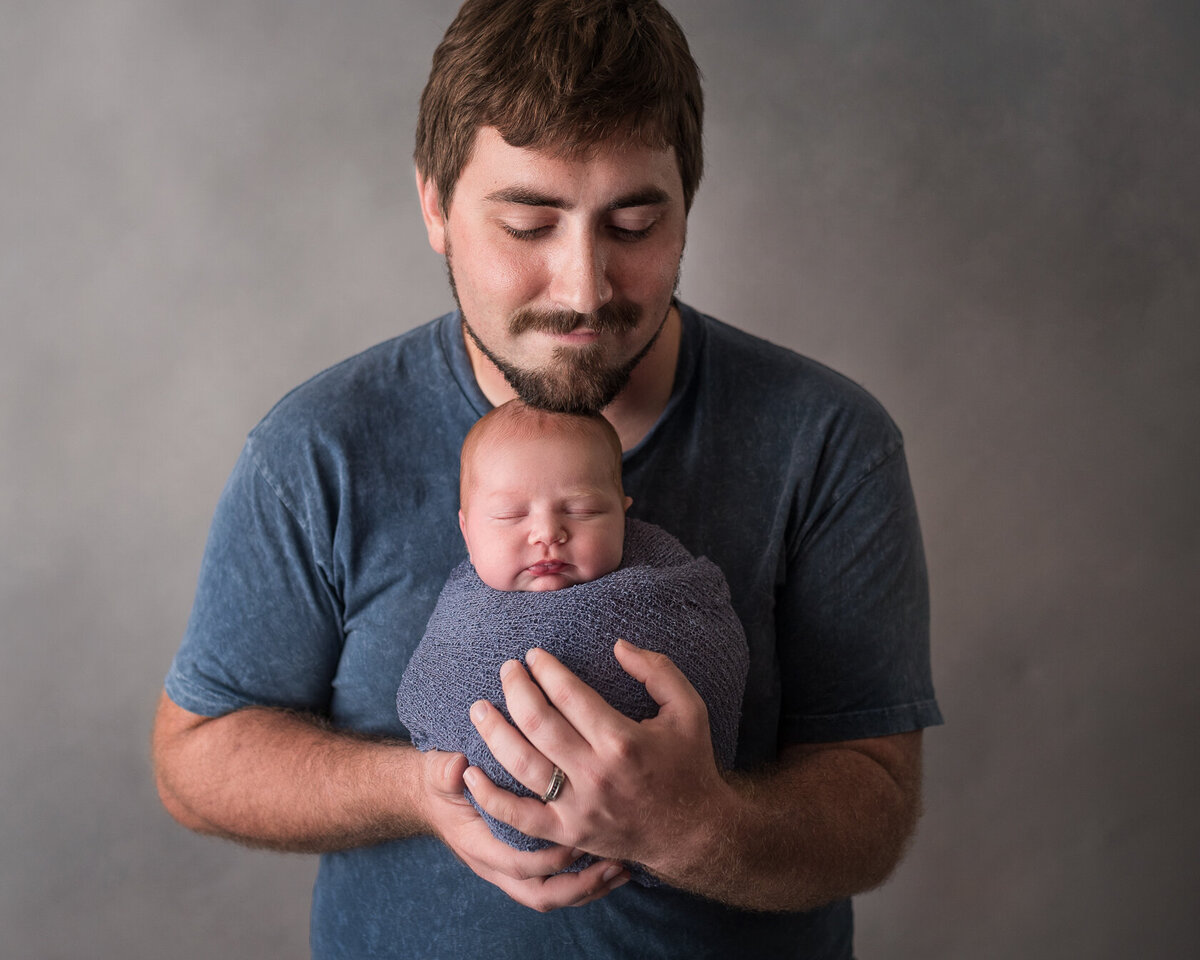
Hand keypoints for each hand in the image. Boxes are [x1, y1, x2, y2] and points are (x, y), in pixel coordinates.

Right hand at [417, 747, 629, 911]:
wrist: (433, 796)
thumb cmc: (442, 783)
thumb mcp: (439, 773)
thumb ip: (446, 771)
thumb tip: (458, 767)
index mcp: (479, 846)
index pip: (516, 864)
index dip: (548, 857)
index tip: (578, 840)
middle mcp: (496, 865)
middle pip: (540, 894)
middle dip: (579, 884)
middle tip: (612, 864)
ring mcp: (511, 870)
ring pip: (553, 895)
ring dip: (588, 887)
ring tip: (621, 870)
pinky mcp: (527, 864)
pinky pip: (558, 886)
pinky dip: (586, 882)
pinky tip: (613, 867)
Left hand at [464, 639, 733, 880]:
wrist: (693, 833)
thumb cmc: (689, 763)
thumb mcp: (688, 708)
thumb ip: (656, 670)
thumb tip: (618, 645)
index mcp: (623, 740)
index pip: (569, 695)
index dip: (545, 670)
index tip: (533, 655)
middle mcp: (597, 774)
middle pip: (539, 724)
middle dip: (516, 690)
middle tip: (506, 669)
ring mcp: (579, 808)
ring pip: (522, 766)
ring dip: (494, 734)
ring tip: (479, 708)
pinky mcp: (568, 833)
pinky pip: (519, 818)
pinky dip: (490, 797)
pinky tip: (470, 772)